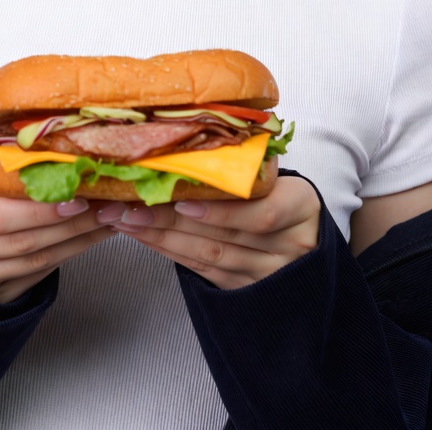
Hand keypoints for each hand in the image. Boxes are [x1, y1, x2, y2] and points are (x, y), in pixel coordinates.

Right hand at [0, 178, 114, 303]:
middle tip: (110, 205)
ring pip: (34, 263)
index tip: (77, 198)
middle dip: (72, 224)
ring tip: (110, 219)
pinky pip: (34, 278)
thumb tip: (50, 154)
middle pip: (22, 241)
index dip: (39, 210)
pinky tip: (89, 238)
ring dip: (78, 241)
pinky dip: (66, 256)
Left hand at [96, 175, 319, 289]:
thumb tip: (188, 141)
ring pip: (209, 257)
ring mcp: (268, 274)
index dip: (222, 211)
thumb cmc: (285, 195)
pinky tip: (144, 237)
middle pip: (224, 237)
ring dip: (160, 237)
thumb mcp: (279, 177)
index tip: (182, 200)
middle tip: (126, 206)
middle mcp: (289, 247)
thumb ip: (249, 166)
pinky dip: (170, 252)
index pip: (262, 214)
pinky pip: (204, 272)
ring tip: (124, 219)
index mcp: (301, 207)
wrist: (308, 239)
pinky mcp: (246, 289)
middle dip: (169, 220)